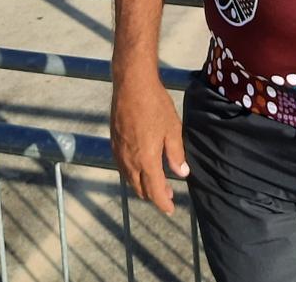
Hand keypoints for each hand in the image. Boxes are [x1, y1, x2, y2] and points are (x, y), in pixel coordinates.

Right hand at [111, 74, 188, 215]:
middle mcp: (130, 161)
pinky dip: (132, 174)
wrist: (132, 85)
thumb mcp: (173, 129)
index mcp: (146, 160)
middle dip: (153, 195)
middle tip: (167, 194)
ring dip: (142, 185)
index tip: (170, 209)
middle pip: (140, 189)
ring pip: (129, 179)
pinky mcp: (114, 143)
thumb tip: (182, 173)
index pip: (155, 191)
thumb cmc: (155, 105)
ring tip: (155, 182)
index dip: (163, 203)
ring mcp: (119, 152)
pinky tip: (140, 167)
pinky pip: (122, 167)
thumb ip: (176, 154)